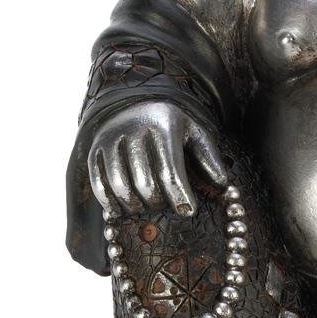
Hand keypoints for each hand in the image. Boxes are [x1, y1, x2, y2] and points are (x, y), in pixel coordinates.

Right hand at [88, 101, 226, 215]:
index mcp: (164, 125)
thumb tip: (222, 184)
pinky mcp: (94, 149)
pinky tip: (123, 209)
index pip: (171, 172)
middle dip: (159, 202)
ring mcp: (111, 139)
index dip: (181, 196)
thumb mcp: (195, 134)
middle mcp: (134, 129)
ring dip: (135, 206)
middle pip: (145, 183)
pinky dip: (110, 203)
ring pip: (120, 186)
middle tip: (167, 205)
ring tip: (148, 207)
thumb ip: (210, 157)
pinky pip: (98, 184)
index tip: (189, 212)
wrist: (136, 105)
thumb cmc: (172, 127)